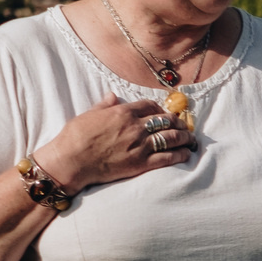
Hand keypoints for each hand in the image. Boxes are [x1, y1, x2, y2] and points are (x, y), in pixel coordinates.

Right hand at [32, 91, 198, 191]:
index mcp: (123, 112)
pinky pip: (167, 157)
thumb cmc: (75, 137)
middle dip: (177, 122)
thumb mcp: (89, 114)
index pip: (150, 106)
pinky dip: (180, 154)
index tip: (164, 112)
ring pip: (171, 138)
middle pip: (165, 120)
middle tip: (183, 125)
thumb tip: (113, 96)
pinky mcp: (141, 163)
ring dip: (184, 137)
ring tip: (190, 138)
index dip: (160, 108)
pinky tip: (186, 153)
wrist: (71, 161)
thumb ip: (105, 105)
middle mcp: (135, 127)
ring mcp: (140, 145)